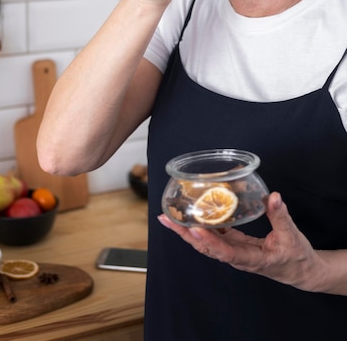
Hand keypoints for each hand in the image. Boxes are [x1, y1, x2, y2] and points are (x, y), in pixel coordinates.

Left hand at [158, 192, 325, 292]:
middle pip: (207, 247)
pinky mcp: (235, 245)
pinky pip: (214, 237)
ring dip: (188, 230)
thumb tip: (273, 196)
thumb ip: (281, 216)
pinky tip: (194, 214)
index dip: (210, 242)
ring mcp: (234, 252)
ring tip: (170, 217)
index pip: (226, 252)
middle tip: (166, 219)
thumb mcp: (292, 236)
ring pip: (207, 243)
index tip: (195, 229)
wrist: (300, 271)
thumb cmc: (296, 256)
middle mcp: (238, 257)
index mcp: (252, 258)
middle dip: (185, 234)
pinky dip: (202, 226)